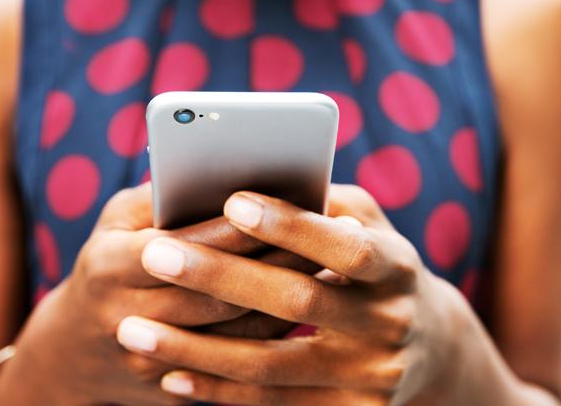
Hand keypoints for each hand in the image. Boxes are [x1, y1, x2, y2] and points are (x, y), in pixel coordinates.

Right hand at [0, 184, 317, 405]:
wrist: (74, 353)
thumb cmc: (107, 262)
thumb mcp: (117, 222)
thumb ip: (162, 197)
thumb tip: (221, 171)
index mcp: (108, 267)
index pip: (185, 246)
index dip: (238, 228)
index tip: (288, 203)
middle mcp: (125, 318)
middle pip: (217, 293)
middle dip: (276, 262)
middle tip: (331, 234)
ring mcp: (149, 361)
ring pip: (233, 332)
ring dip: (286, 299)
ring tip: (331, 264)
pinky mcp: (173, 389)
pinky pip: (235, 361)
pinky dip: (275, 331)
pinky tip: (310, 303)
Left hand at [116, 185, 468, 404]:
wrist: (425, 349)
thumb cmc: (374, 266)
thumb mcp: (369, 226)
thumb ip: (322, 203)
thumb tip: (250, 178)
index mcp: (399, 267)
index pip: (344, 246)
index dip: (291, 226)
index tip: (231, 201)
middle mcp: (392, 325)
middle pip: (298, 303)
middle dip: (220, 278)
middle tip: (154, 255)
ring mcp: (372, 377)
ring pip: (271, 365)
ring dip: (196, 349)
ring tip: (134, 330)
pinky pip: (271, 405)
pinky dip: (216, 391)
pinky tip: (169, 375)